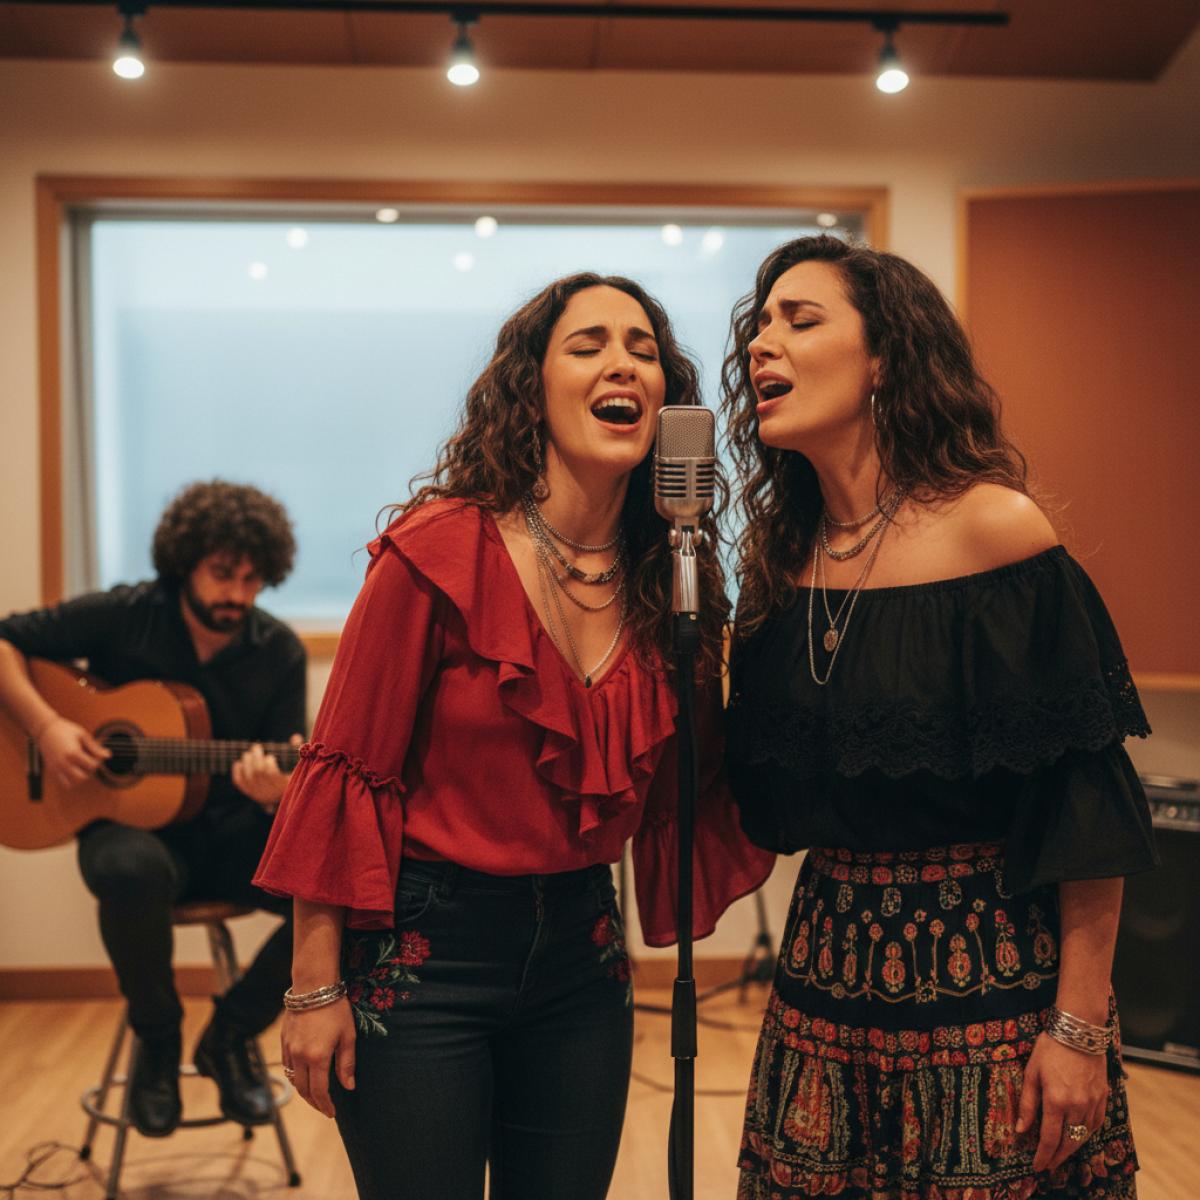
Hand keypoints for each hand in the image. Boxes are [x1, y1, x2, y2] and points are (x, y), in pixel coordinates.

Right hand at [36, 717, 109, 788]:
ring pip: (74, 783)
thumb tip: (108, 756)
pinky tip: (74, 769)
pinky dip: (71, 780)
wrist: (45, 729)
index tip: (97, 753)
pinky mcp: (52, 770)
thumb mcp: (83, 735)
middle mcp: (63, 763)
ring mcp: (56, 768)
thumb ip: (95, 747)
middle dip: (90, 770)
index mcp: (73, 753)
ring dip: (81, 776)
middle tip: (90, 760)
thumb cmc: (66, 730)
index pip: (92, 765)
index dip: (98, 760)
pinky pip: (64, 783)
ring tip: (82, 765)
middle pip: (83, 777)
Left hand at [232, 734, 299, 809]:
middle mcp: (270, 791)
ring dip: (247, 762)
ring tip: (248, 754)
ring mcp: (259, 793)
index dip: (269, 763)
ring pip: (249, 776)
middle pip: (258, 772)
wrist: (282, 794)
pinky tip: (239, 763)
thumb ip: (297, 750)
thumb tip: (295, 737)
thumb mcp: (298, 763)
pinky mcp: (250, 793)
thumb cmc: (292, 774)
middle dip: (256, 757)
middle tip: (256, 747)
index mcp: (284, 785)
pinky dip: (237, 771)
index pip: (272, 774)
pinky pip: (239, 782)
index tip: (271, 756)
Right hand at [281, 999, 355, 1117]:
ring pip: (293, 1079)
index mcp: (317, 1057)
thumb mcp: (347, 1035)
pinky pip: (287, 1066)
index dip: (325, 1105)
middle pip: (303, 1090)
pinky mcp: (284, 1041)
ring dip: (303, 1091)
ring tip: (315, 1096)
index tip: (331, 1113)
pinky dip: (295, 1077)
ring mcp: (289, 1049)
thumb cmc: (335, 1009)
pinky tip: (303, 1076)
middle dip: (314, 1103)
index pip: (319, 1091)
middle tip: (324, 1108)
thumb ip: (346, 1063)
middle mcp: (299, 1056)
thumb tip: (349, 1087)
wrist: (313, 986)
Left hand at [1017, 1032, 1108, 1171]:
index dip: (1043, 1155)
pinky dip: (1086, 1134)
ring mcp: (1093, 1103)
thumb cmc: (1050, 1049)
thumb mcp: (1031, 1073)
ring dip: (1072, 1148)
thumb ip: (1028, 1104)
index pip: (1050, 1138)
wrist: (1078, 1032)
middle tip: (1048, 1166)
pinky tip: (1079, 1137)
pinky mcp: (1103, 1097)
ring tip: (1061, 1154)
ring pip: (1084, 1136)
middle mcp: (1077, 1107)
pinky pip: (1096, 1124)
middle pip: (1069, 1142)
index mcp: (1056, 1101)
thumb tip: (1021, 1130)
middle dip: (1058, 1157)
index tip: (1037, 1166)